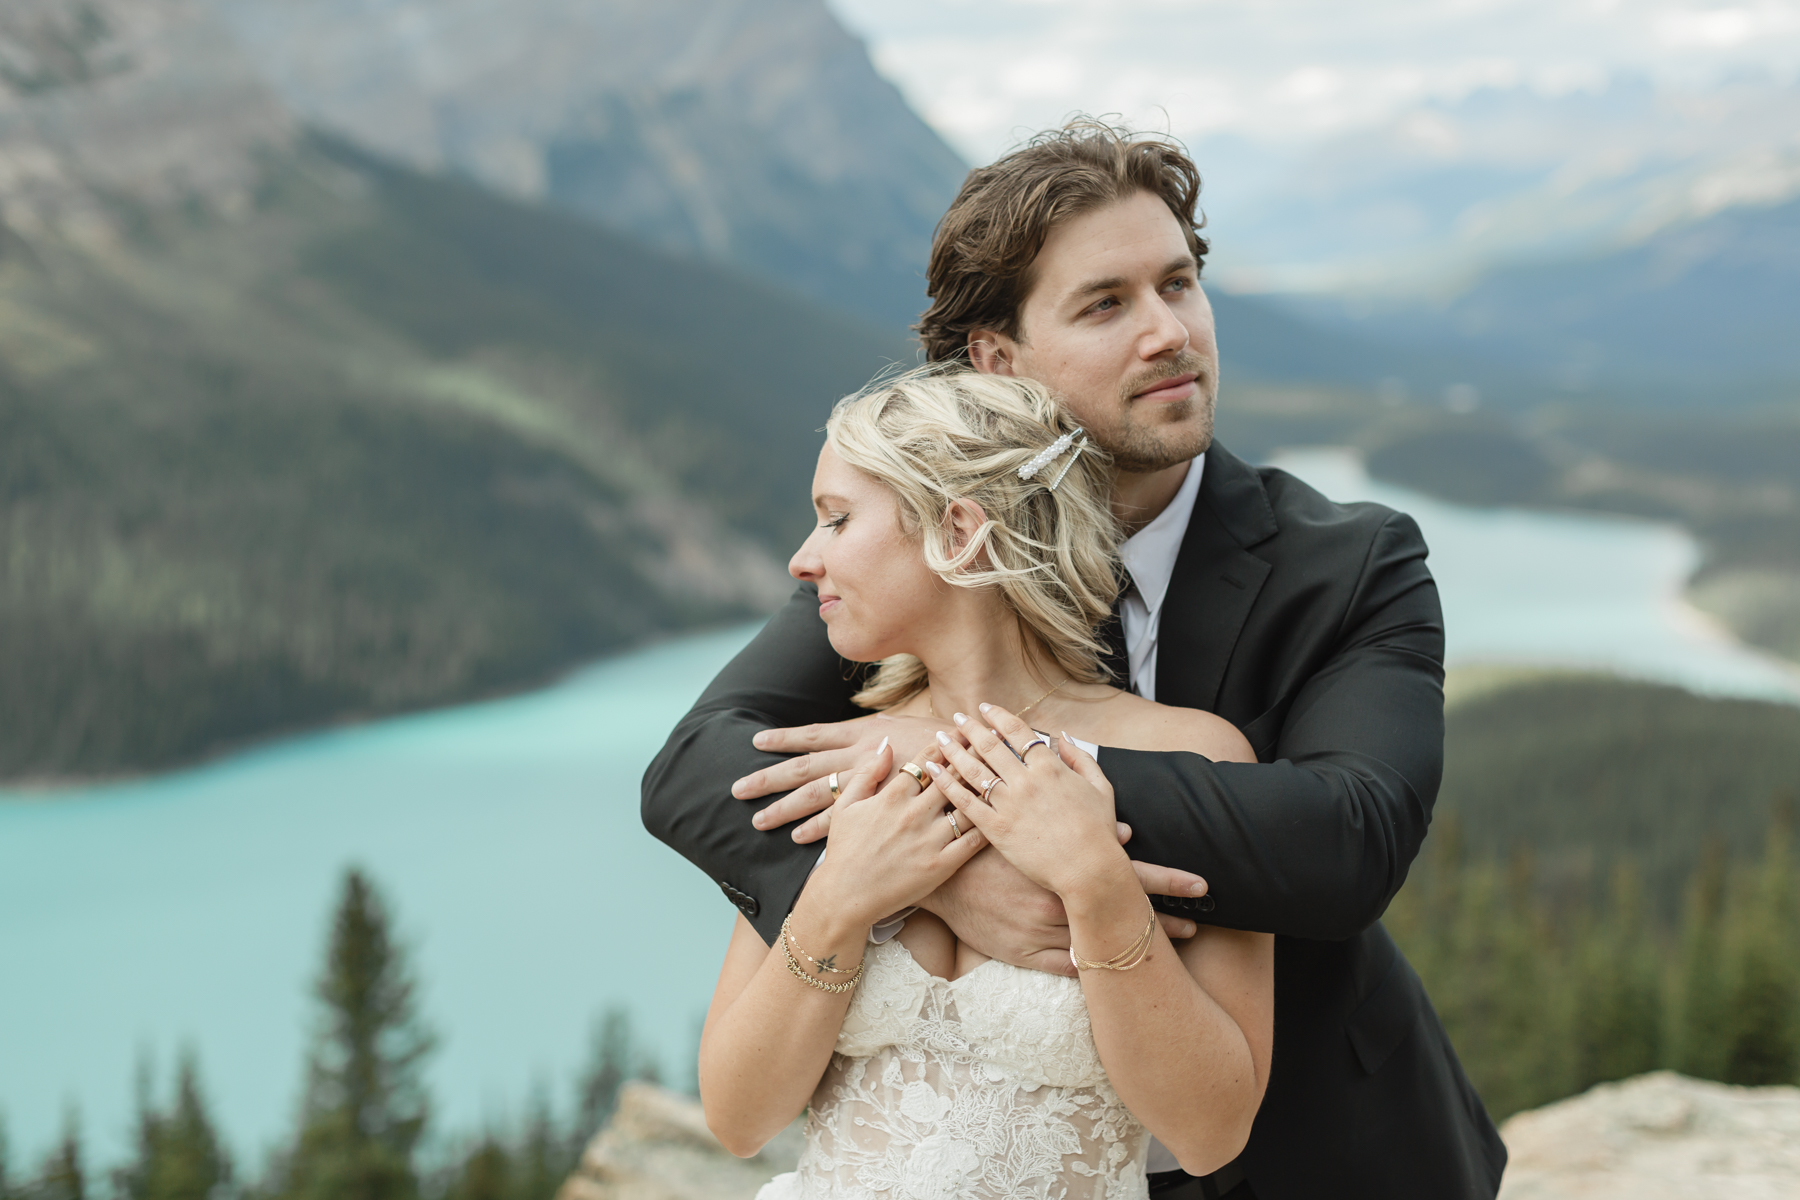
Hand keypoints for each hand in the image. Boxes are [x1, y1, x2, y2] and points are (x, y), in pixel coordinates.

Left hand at [737, 712, 948, 842]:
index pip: (814, 734)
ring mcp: (868, 784)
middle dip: (769, 778)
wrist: (974, 760)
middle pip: (804, 768)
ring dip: (785, 808)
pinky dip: (816, 828)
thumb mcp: (909, 728)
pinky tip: (796, 838)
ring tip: (757, 819)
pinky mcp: (879, 809)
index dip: (784, 739)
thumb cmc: (943, 742)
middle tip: (738, 789)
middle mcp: (860, 754)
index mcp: (864, 733)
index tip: (755, 742)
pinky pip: (841, 820)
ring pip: (816, 796)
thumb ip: (882, 734)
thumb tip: (868, 735)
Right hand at [804, 738, 987, 927]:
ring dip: (985, 788)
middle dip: (973, 756)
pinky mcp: (941, 866)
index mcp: (892, 796)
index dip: (947, 742)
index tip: (963, 730)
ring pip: (967, 806)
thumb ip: (867, 773)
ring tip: (1004, 773)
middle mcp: (914, 814)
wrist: (846, 897)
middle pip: (952, 777)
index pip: (926, 760)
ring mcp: (929, 840)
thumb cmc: (844, 851)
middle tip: (993, 741)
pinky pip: (972, 842)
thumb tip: (886, 744)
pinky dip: (988, 826)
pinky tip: (1002, 815)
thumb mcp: (846, 806)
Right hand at [922, 835, 1208, 976]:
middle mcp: (1061, 905)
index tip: (1202, 887)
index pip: (1130, 877)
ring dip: (1135, 949)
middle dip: (1165, 920)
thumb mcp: (1031, 829)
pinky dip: (1092, 972)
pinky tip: (1118, 978)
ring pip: (1101, 948)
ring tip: (1169, 956)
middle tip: (1202, 923)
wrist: (938, 876)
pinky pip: (1066, 970)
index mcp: (1066, 872)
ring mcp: (1043, 935)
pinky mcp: (1024, 955)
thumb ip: (1080, 830)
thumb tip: (1126, 831)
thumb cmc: (986, 845)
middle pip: (1123, 916)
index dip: (1167, 883)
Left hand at [929, 704, 1129, 902]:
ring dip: (954, 750)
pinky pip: (965, 802)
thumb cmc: (1098, 832)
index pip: (1018, 732)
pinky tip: (933, 771)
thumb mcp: (1100, 787)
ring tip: (940, 738)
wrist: (1088, 870)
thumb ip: (1081, 758)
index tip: (985, 708)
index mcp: (1050, 768)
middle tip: (958, 719)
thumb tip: (1062, 737)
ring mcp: (1009, 805)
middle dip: (971, 728)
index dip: (998, 716)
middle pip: (990, 746)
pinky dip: (947, 783)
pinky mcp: (997, 829)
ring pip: (973, 769)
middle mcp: (1026, 781)